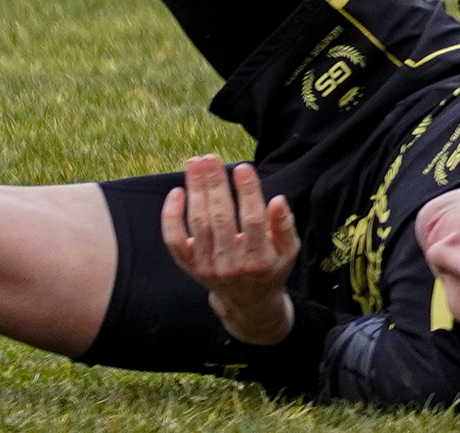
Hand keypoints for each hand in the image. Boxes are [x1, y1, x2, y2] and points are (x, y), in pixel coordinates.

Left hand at [160, 155, 299, 344]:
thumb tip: (278, 200)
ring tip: (195, 163)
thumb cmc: (271, 268)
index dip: (247, 192)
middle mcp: (230, 265)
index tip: (242, 167)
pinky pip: (175, 239)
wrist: (247, 302)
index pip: (252, 219)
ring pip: (198, 222)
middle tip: (210, 158)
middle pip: (220, 217)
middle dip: (215, 184)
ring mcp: (207, 266)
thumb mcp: (289, 251)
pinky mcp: (190, 265)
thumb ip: (285, 226)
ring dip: (195, 190)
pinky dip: (171, 216)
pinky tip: (176, 192)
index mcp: (259, 259)